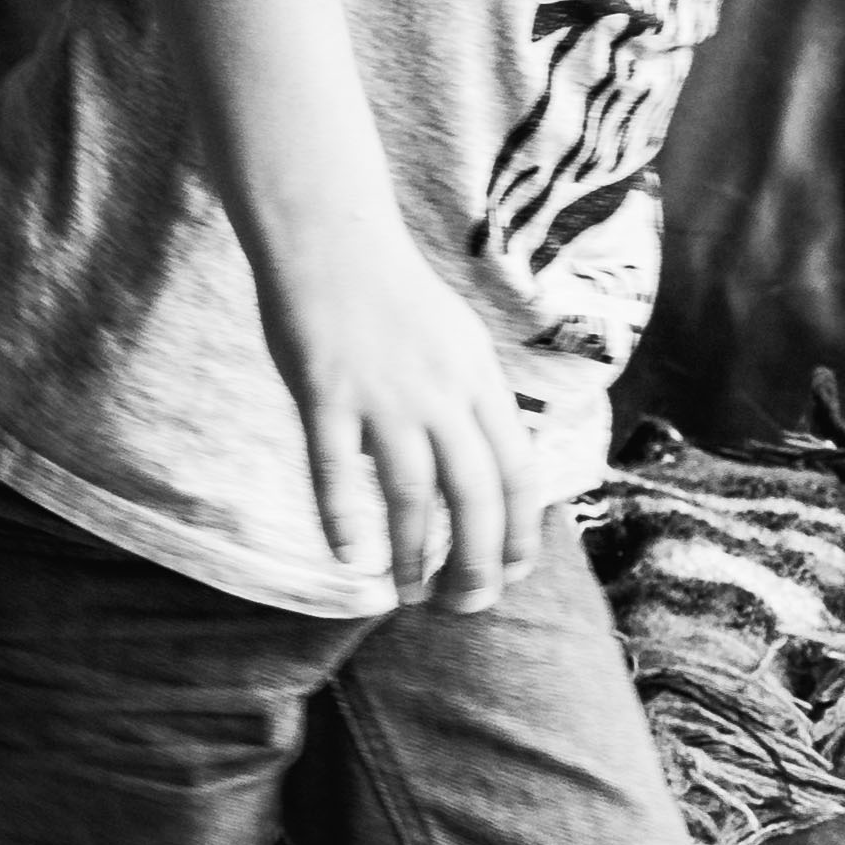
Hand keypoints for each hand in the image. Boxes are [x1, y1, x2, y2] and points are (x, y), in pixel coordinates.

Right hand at [263, 234, 537, 608]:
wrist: (331, 238)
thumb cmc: (387, 293)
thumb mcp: (456, 340)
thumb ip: (470, 399)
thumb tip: (483, 459)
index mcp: (478, 381)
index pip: (516, 471)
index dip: (519, 531)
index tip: (511, 573)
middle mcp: (441, 392)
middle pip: (474, 494)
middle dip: (476, 562)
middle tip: (463, 606)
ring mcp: (383, 394)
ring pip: (412, 492)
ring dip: (413, 553)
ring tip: (404, 594)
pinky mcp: (325, 393)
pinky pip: (337, 467)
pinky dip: (345, 517)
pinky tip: (349, 557)